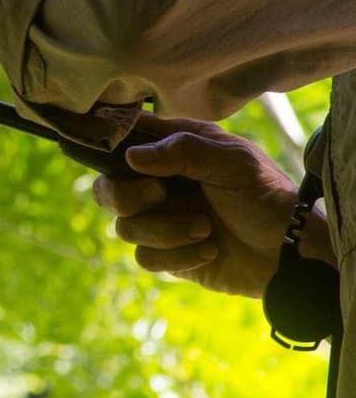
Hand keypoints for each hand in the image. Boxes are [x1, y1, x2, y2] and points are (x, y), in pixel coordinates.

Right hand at [91, 116, 297, 296]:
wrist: (289, 253)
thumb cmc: (266, 198)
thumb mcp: (234, 163)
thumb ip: (183, 151)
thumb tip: (131, 156)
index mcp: (175, 151)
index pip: (126, 140)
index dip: (112, 146)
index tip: (122, 157)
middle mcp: (160, 185)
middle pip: (108, 190)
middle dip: (128, 196)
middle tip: (159, 193)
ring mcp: (161, 221)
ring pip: (125, 228)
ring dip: (166, 231)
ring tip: (205, 229)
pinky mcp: (167, 255)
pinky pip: (146, 258)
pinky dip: (179, 256)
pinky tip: (210, 250)